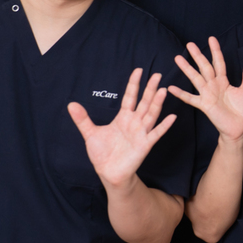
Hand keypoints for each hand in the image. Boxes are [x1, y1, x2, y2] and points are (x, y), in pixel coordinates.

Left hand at [69, 69, 176, 188]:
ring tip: (163, 90)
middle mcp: (134, 122)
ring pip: (151, 114)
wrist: (108, 172)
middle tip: (157, 75)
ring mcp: (141, 133)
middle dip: (150, 89)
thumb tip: (71, 104)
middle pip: (144, 102)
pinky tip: (171, 117)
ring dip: (157, 103)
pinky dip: (164, 126)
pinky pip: (156, 133)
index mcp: (123, 118)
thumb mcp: (90, 133)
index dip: (134, 84)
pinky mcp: (145, 145)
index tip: (138, 70)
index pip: (130, 97)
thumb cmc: (102, 153)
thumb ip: (82, 119)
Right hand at [169, 37, 242, 143]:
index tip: (211, 38)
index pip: (219, 62)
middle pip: (205, 67)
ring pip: (196, 78)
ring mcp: (208, 95)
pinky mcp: (205, 105)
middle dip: (197, 56)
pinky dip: (181, 94)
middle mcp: (214, 86)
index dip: (215, 51)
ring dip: (187, 69)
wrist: (240, 128)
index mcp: (224, 81)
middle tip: (189, 44)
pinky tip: (170, 88)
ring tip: (178, 58)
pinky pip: (191, 98)